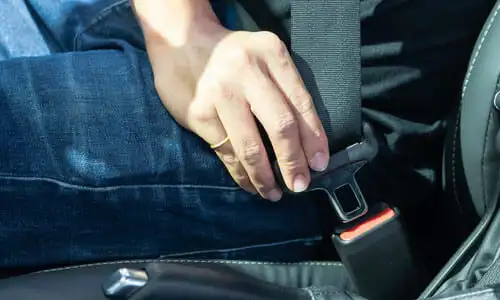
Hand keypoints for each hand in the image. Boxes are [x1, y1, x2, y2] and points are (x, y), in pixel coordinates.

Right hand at [139, 11, 329, 200]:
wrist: (181, 41)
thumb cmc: (230, 56)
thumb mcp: (263, 56)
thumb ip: (282, 87)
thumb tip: (304, 142)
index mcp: (271, 53)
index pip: (301, 103)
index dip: (314, 138)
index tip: (319, 164)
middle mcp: (247, 71)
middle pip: (280, 126)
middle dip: (293, 162)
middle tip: (299, 185)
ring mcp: (220, 93)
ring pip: (251, 146)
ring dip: (265, 176)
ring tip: (273, 193)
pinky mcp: (199, 112)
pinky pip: (226, 151)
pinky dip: (240, 173)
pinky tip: (249, 184)